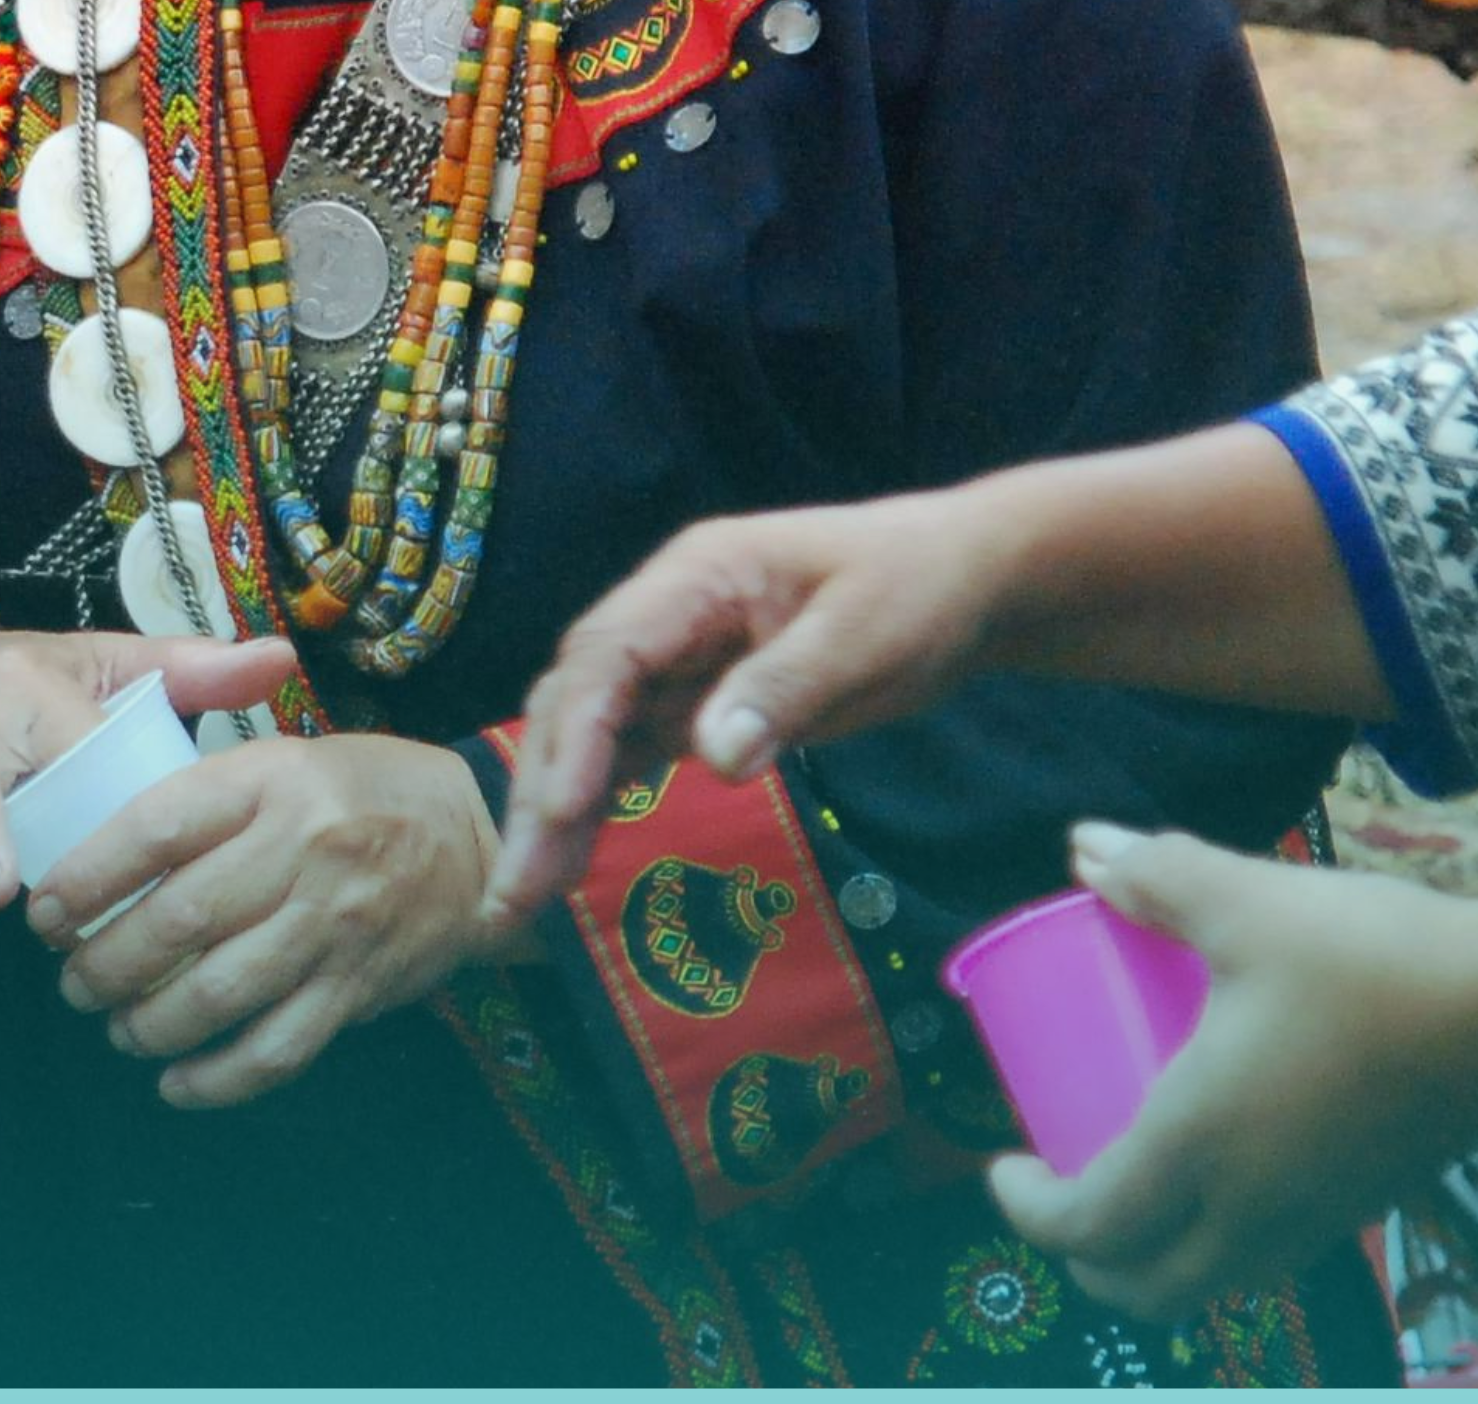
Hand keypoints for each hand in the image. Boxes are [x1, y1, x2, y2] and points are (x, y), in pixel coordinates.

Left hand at [32, 650, 496, 1107]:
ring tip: (115, 1028)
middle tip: (72, 981)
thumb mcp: (280, 761)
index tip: (45, 911)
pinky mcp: (358, 989)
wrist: (479, 841)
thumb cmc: (358, 792)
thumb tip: (94, 853)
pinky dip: (217, 1077)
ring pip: (219, 992)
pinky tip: (176, 1083)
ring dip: (148, 1023)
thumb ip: (202, 798)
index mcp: (268, 781)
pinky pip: (277, 1049)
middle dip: (105, 962)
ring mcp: (333, 926)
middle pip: (178, 920)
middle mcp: (301, 851)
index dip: (86, 877)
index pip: (154, 828)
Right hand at [488, 493, 1021, 920]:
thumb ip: (786, 688)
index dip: (576, 731)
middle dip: (539, 791)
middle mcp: (665, 616)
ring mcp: (674, 660)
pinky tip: (570, 863)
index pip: (608, 654)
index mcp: (696, 577)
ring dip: (553, 811)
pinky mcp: (695, 700)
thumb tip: (713, 758)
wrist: (965, 579)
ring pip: (588, 734)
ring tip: (521, 901)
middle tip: (513, 891)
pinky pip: (626, 753)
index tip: (562, 809)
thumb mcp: (866, 635)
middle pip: (575, 700)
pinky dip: (596, 806)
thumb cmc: (917, 590)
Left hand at [992, 825, 1477, 1315]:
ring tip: (1133, 1179)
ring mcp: (1316, 1220)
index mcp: (1198, 1147)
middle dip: (1087, 1260)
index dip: (1027, 1210)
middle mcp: (1251, 1208)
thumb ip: (1157, 875)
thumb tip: (1084, 846)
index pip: (1088, 1226)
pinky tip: (1225, 1166)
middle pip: (1146, 1288)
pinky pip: (1268, 1255)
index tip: (1000, 1164)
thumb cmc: (1369, 959)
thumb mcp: (1245, 901)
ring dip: (1155, 1257)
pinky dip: (1219, 1238)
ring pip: (1213, 1281)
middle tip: (1061, 1189)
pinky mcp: (1367, 1207)